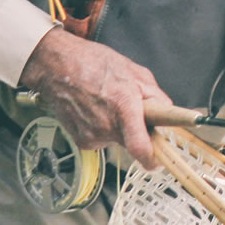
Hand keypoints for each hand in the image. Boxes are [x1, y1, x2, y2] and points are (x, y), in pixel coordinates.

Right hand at [18, 28, 171, 168]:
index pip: (139, 147)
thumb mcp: (136, 72)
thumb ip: (156, 95)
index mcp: (123, 106)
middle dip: (139, 130)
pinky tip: (98, 110)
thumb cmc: (95, 64)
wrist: (57, 68)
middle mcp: (106, 126)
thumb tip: (167, 112)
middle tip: (135, 111)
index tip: (160, 160)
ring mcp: (92, 136)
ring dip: (121, 127)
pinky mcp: (81, 141)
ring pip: (119, 139)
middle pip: (133, 142)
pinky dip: (106, 128)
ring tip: (110, 104)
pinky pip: (104, 139)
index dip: (153, 158)